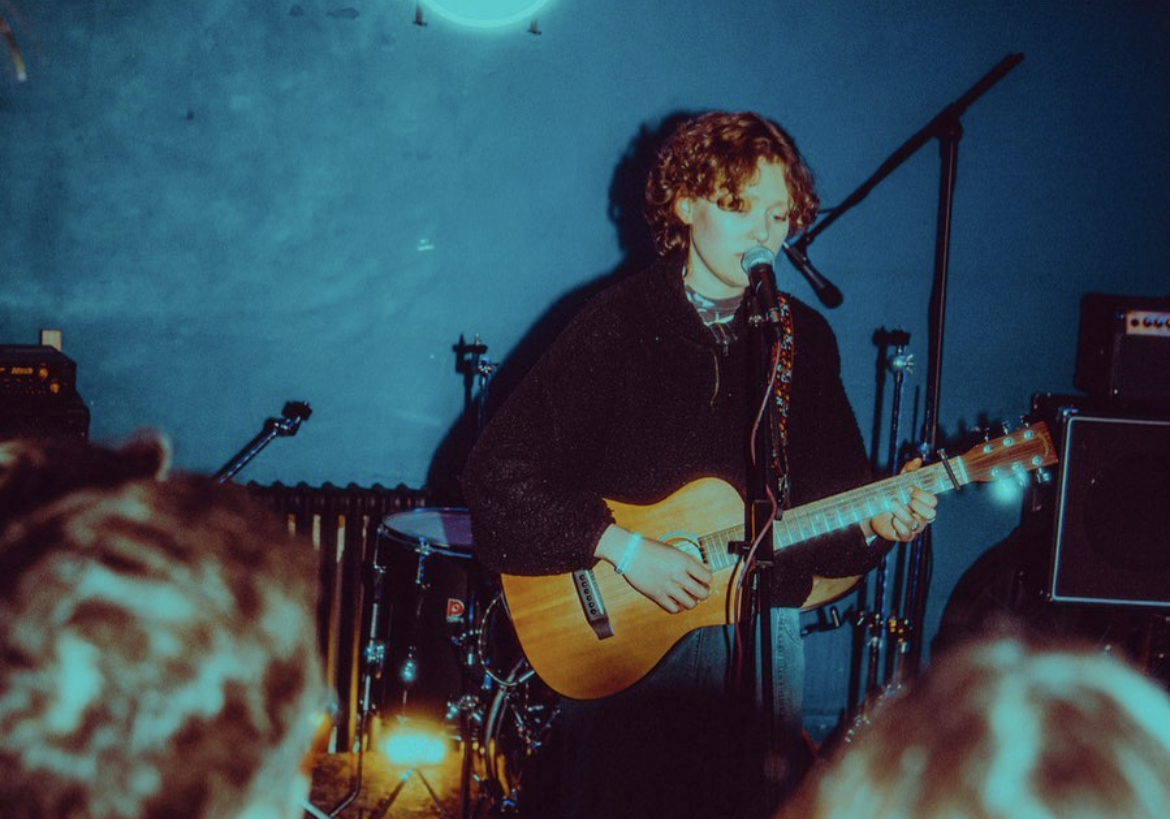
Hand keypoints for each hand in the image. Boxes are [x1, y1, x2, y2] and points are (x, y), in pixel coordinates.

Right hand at [594, 525, 711, 613]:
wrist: (630, 552)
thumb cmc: (651, 549)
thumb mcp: (675, 551)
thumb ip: (691, 562)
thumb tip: (706, 571)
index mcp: (684, 561)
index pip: (708, 577)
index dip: (707, 579)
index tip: (703, 579)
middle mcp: (678, 575)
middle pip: (703, 593)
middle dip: (703, 593)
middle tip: (699, 590)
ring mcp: (668, 587)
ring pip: (691, 604)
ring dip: (692, 601)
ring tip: (687, 596)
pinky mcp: (657, 596)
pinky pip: (674, 609)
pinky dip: (678, 607)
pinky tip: (676, 600)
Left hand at [864, 457, 938, 542]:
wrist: (875, 512)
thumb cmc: (892, 496)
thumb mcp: (899, 482)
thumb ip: (909, 471)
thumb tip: (917, 460)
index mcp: (923, 504)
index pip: (933, 501)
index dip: (922, 494)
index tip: (909, 488)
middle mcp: (922, 516)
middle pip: (931, 514)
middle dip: (917, 505)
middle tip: (905, 498)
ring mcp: (914, 527)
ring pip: (916, 523)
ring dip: (903, 513)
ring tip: (892, 505)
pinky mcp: (904, 536)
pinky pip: (907, 535)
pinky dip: (900, 526)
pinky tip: (893, 519)